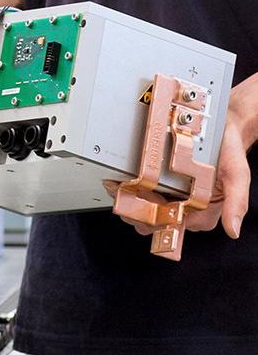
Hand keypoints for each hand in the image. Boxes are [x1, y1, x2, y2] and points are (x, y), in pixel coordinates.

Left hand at [103, 96, 253, 239]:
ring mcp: (170, 197)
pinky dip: (126, 187)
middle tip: (125, 192)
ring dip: (127, 199)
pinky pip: (138, 192)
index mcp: (203, 212)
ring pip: (142, 209)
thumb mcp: (237, 173)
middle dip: (135, 209)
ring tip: (118, 185)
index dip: (155, 219)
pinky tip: (118, 179)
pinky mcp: (158, 184)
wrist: (219, 124)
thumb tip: (233, 230)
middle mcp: (185, 208)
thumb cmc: (229, 151)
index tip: (142, 205)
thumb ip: (237, 200)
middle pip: (154, 221)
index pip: (175, 226)